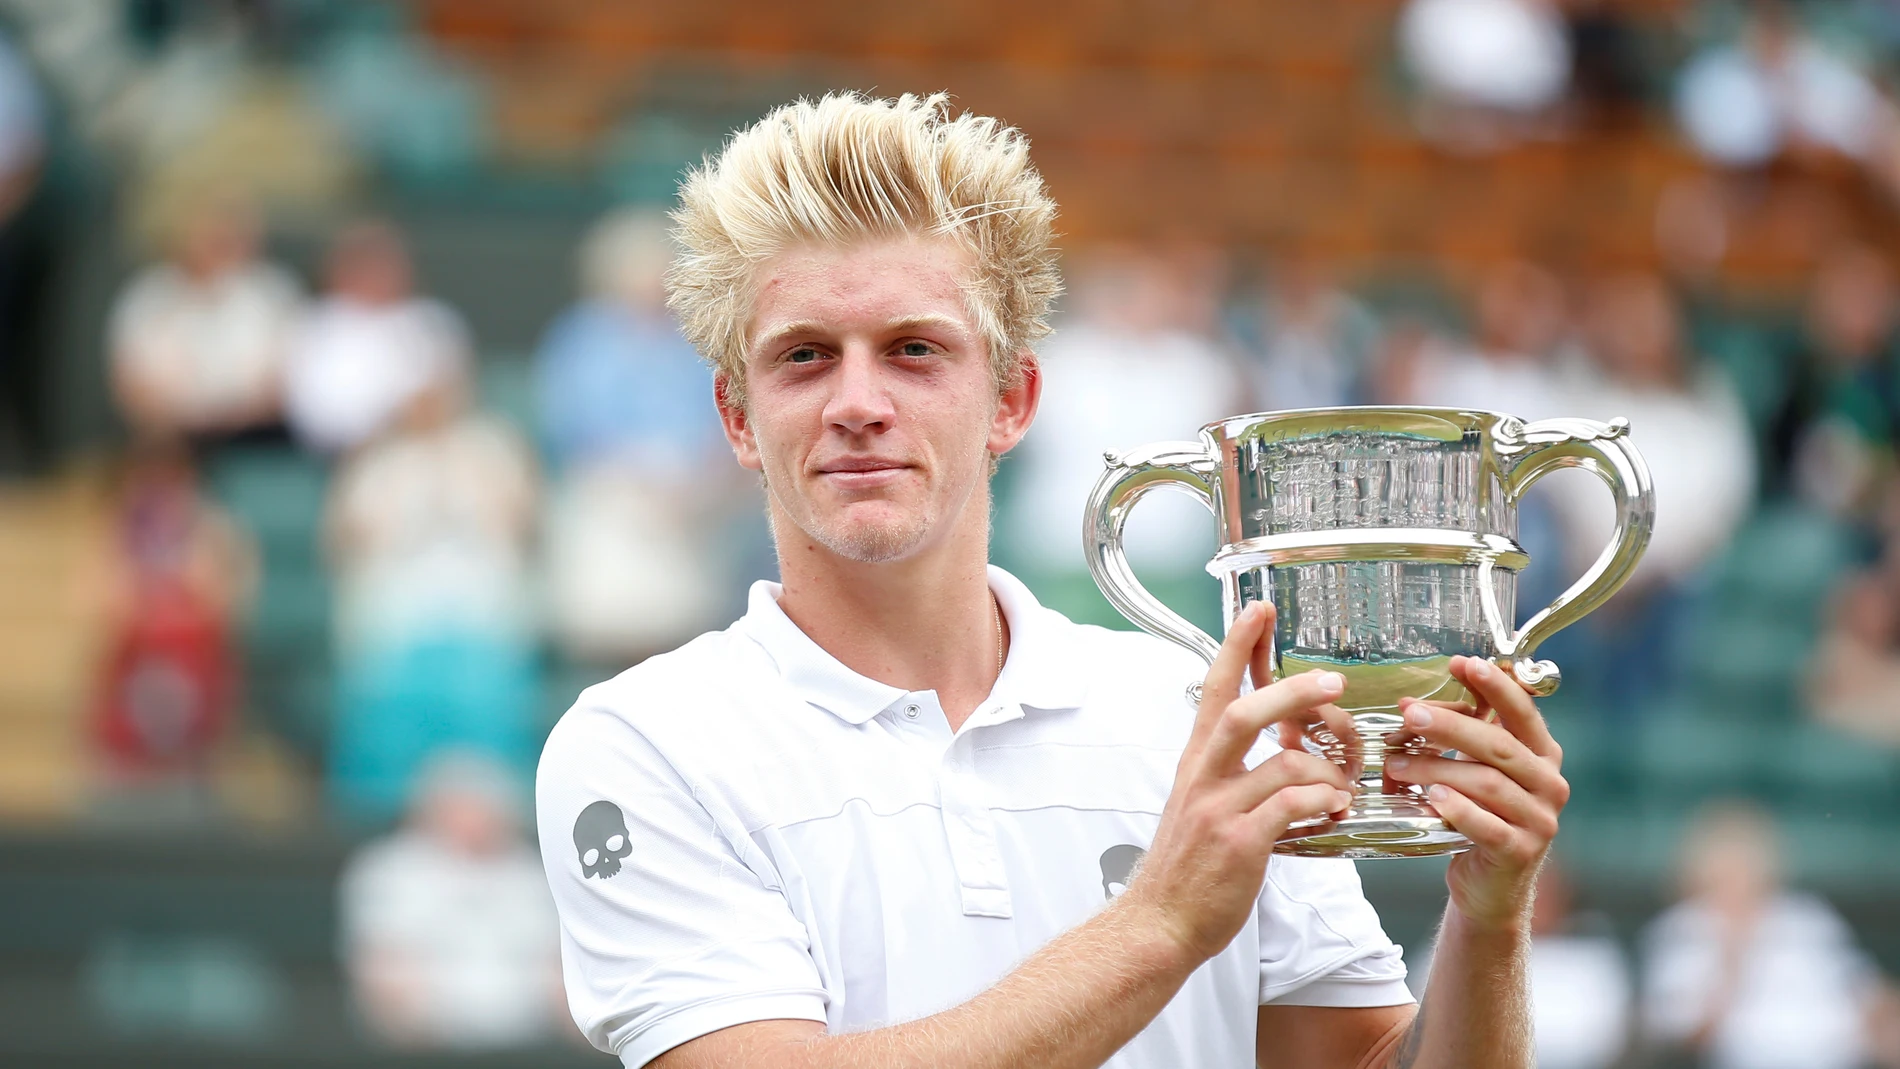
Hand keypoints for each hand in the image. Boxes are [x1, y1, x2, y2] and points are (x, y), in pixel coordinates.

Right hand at [1119, 602, 1359, 963]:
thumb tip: (1279, 756)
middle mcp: (1204, 778)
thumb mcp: (1197, 807)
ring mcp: (1219, 810)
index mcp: (1196, 764)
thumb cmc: (1184, 871)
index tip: (1258, 611)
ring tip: (1343, 788)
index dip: (1237, 647)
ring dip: (1326, 771)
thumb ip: (1231, 776)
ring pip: (1281, 763)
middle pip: (1243, 713)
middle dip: (1292, 691)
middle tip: (1332, 682)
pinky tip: (1334, 811)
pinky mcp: (1240, 843)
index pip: (1214, 690)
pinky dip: (1323, 803)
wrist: (1158, 923)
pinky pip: (1293, 806)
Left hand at [1384, 655, 1569, 932]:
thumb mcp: (1480, 772)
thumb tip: (1415, 703)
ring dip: (1437, 768)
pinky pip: (1488, 826)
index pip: (1524, 712)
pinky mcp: (1520, 852)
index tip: (1463, 663)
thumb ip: (1467, 738)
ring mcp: (1540, 821)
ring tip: (1395, 763)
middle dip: (1452, 725)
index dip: (1496, 686)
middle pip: (1499, 746)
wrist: (1489, 886)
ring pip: (1487, 784)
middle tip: (1409, 713)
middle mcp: (1549, 784)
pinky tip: (1432, 798)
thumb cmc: (1480, 816)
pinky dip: (1458, 809)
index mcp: (1543, 756)